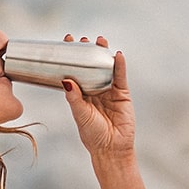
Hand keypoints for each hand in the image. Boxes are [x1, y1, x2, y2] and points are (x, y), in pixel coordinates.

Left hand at [61, 35, 133, 157]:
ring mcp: (109, 91)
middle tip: (83, 40)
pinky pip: (120, 77)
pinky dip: (119, 65)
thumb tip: (66, 80)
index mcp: (81, 94)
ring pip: (105, 68)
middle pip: (91, 66)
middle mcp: (94, 90)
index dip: (72, 57)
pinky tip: (118, 55)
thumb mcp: (80, 114)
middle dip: (87, 52)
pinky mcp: (122, 94)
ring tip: (100, 41)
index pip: (75, 71)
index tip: (66, 42)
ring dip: (103, 54)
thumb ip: (74, 98)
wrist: (111, 149)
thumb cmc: (93, 135)